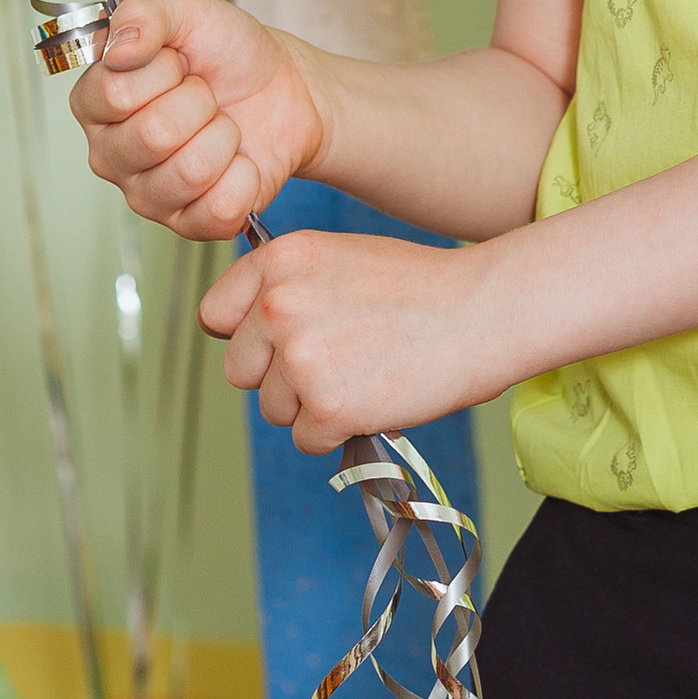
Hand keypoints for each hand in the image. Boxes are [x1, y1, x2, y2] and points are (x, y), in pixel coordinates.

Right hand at [70, 0, 327, 239]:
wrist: (283, 88)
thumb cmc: (227, 52)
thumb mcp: (188, 10)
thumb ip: (146, 12)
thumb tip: (120, 44)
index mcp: (95, 103)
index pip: (115, 93)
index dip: (163, 71)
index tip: (179, 62)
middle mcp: (110, 154)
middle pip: (154, 135)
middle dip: (200, 102)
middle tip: (206, 95)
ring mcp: (146, 195)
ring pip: (191, 171)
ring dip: (224, 136)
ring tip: (221, 125)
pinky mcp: (188, 225)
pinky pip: (220, 207)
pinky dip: (245, 175)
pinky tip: (238, 161)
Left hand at [201, 226, 505, 452]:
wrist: (482, 313)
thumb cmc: (419, 288)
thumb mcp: (339, 259)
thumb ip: (286, 287)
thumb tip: (248, 329)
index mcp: (279, 259)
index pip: (215, 315)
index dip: (247, 334)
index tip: (277, 340)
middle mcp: (279, 305)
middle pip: (238, 370)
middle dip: (277, 376)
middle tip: (336, 360)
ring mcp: (300, 358)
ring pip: (274, 409)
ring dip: (313, 404)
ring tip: (366, 372)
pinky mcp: (326, 407)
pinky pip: (307, 440)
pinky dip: (339, 432)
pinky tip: (376, 396)